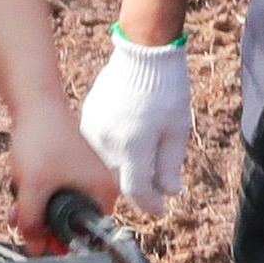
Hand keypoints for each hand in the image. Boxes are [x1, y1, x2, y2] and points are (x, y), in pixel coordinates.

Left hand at [7, 106, 120, 253]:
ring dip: (36, 212)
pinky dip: (39, 196)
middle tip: (22, 222)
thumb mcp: (33, 189)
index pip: (89, 233)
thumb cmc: (43, 139)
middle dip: (44, 225)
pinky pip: (56, 194)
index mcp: (104, 192)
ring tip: (17, 206)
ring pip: (60, 209)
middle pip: (72, 222)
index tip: (41, 241)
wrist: (36, 104)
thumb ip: (32, 222)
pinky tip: (22, 189)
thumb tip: (34, 247)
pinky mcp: (72, 170)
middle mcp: (101, 186)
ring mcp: (87, 177)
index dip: (62, 240)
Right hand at [76, 31, 192, 210]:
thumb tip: (167, 192)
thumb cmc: (166, 89)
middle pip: (120, 178)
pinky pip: (98, 144)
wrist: (143, 52)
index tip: (160, 210)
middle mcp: (107, 142)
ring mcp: (93, 129)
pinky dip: (113, 148)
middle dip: (138, 184)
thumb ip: (169, 165)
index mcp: (132, 146)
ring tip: (143, 155)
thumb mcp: (177, 130)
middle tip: (155, 183)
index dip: (150, 204)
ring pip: (107, 163)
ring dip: (124, 166)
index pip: (137, 190)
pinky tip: (128, 136)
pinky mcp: (87, 117)